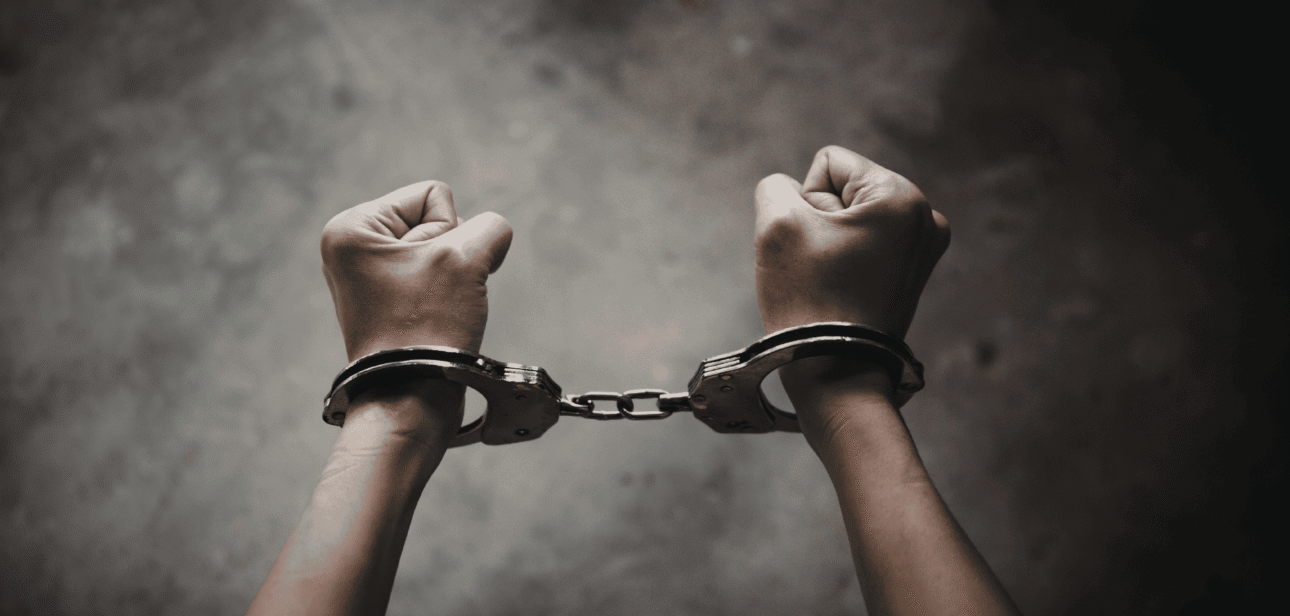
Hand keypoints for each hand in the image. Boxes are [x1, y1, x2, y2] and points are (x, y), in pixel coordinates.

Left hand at [321, 181, 512, 361]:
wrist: (412, 398)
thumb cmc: (427, 328)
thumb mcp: (466, 258)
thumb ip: (490, 227)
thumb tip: (492, 235)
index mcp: (352, 227)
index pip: (434, 196)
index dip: (451, 232)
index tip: (434, 275)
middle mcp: (350, 248)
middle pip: (434, 221)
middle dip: (450, 256)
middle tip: (435, 297)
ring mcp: (367, 276)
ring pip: (439, 251)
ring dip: (452, 277)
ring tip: (436, 309)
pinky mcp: (385, 301)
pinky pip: (432, 276)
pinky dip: (446, 295)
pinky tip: (437, 318)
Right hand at [754, 146, 949, 339]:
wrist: (836, 375)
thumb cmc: (810, 301)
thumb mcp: (776, 224)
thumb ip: (776, 186)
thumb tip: (796, 194)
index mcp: (903, 197)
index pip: (829, 164)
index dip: (805, 201)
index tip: (816, 246)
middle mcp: (925, 218)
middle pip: (843, 192)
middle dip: (820, 224)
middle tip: (822, 270)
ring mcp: (923, 250)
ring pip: (849, 222)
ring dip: (829, 245)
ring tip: (832, 283)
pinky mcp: (912, 276)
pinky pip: (862, 249)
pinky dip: (844, 265)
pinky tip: (843, 292)